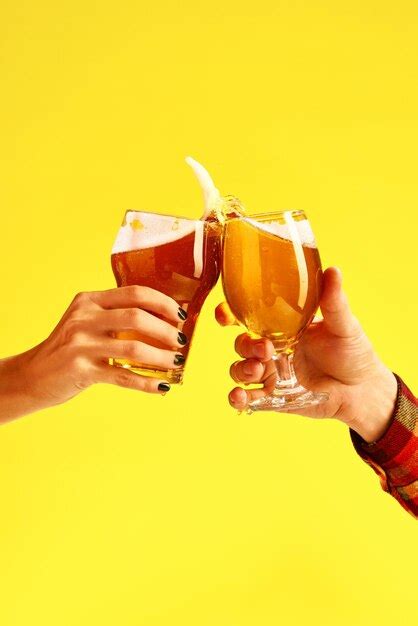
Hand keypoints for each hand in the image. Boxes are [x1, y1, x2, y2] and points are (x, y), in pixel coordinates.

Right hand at [0, 286, 187, 422]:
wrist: (32, 376)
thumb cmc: (67, 348)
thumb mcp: (85, 322)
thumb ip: (113, 316)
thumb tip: (162, 323)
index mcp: (89, 300)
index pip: (134, 293)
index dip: (163, 303)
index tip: (180, 315)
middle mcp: (84, 318)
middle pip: (137, 317)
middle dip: (166, 330)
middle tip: (181, 341)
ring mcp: (81, 344)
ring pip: (133, 348)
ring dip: (161, 357)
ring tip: (175, 362)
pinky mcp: (81, 370)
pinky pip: (123, 376)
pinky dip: (146, 383)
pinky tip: (162, 387)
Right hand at [216, 267, 397, 442]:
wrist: (363, 390)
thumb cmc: (353, 353)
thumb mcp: (343, 325)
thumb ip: (334, 301)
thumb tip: (333, 271)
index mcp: (282, 327)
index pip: (247, 316)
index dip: (229, 313)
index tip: (224, 314)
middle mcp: (272, 349)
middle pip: (241, 343)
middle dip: (245, 345)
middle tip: (266, 349)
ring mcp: (271, 374)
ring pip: (239, 369)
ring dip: (242, 369)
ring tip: (260, 369)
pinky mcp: (273, 398)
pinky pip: (247, 399)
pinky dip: (237, 398)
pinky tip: (240, 397)